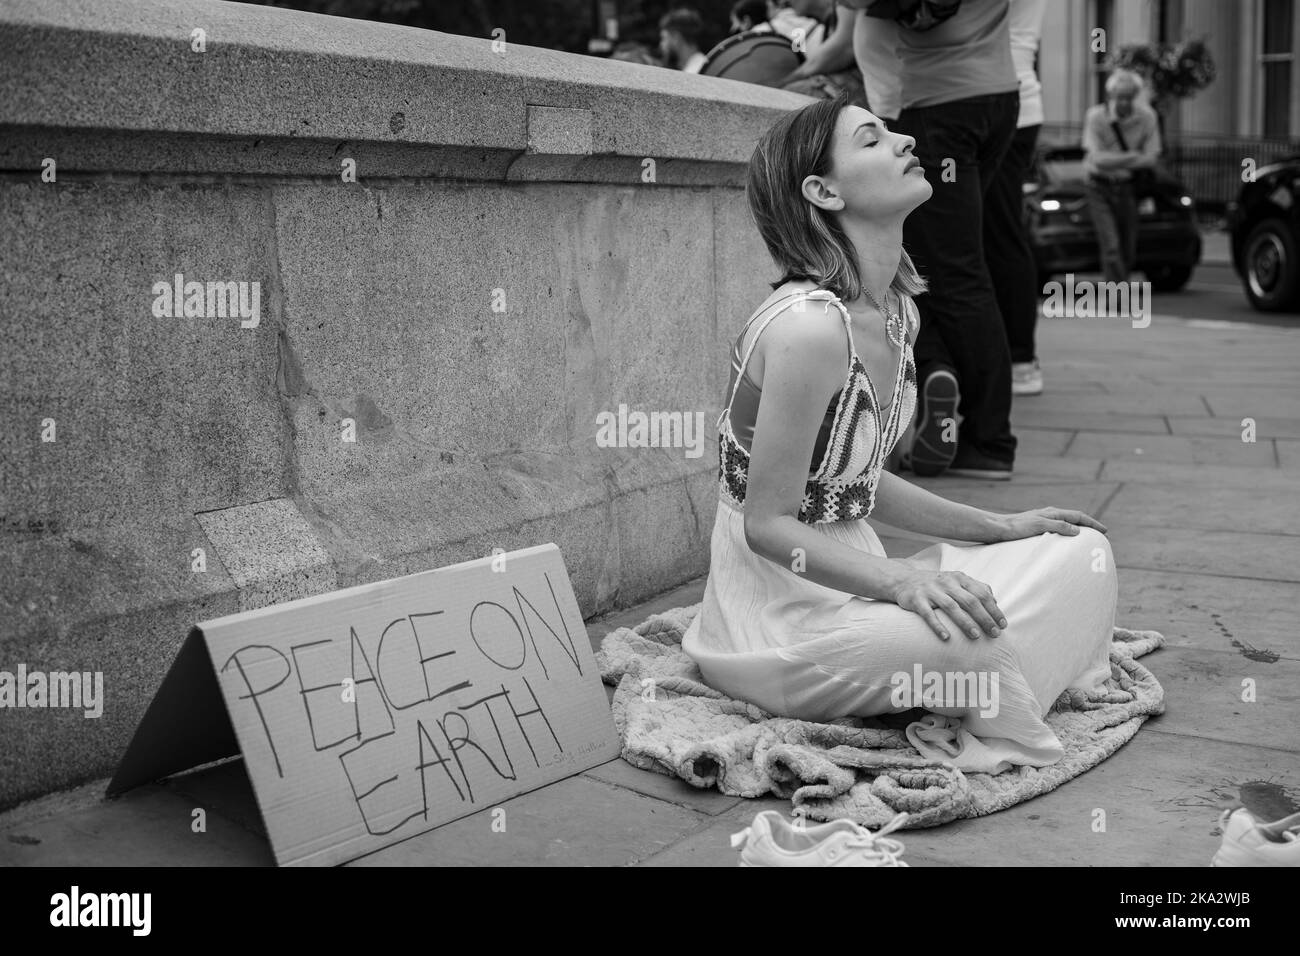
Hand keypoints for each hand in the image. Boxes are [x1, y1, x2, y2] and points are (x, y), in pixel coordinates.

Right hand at [889, 568, 1005, 641]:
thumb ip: (975, 588)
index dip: (994, 609)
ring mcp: (931, 590)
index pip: (982, 593)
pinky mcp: (916, 599)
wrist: (903, 580)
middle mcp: (947, 582)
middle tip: (994, 634)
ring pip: (951, 607)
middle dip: (984, 618)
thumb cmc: (936, 585)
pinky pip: (928, 614)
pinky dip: (937, 626)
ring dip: (965, 622)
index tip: (1003, 625)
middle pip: (970, 600)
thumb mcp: (956, 581)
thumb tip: (995, 602)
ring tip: (976, 636)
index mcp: (959, 578)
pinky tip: (946, 638)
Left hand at [993, 507, 1106, 541]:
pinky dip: (1066, 533)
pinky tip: (1064, 542)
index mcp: (1053, 513)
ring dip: (1077, 529)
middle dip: (1087, 525)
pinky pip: (1057, 529)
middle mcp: (1049, 514)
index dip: (1092, 523)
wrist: (998, 528)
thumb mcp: (1040, 526)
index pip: (1078, 516)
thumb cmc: (1017, 527)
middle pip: (1074, 518)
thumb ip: (1058, 526)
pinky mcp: (1036, 527)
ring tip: (1085, 539)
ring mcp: (1043, 520)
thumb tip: (1078, 531)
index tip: (1104, 531)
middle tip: (1099, 535)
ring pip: (1066, 523)